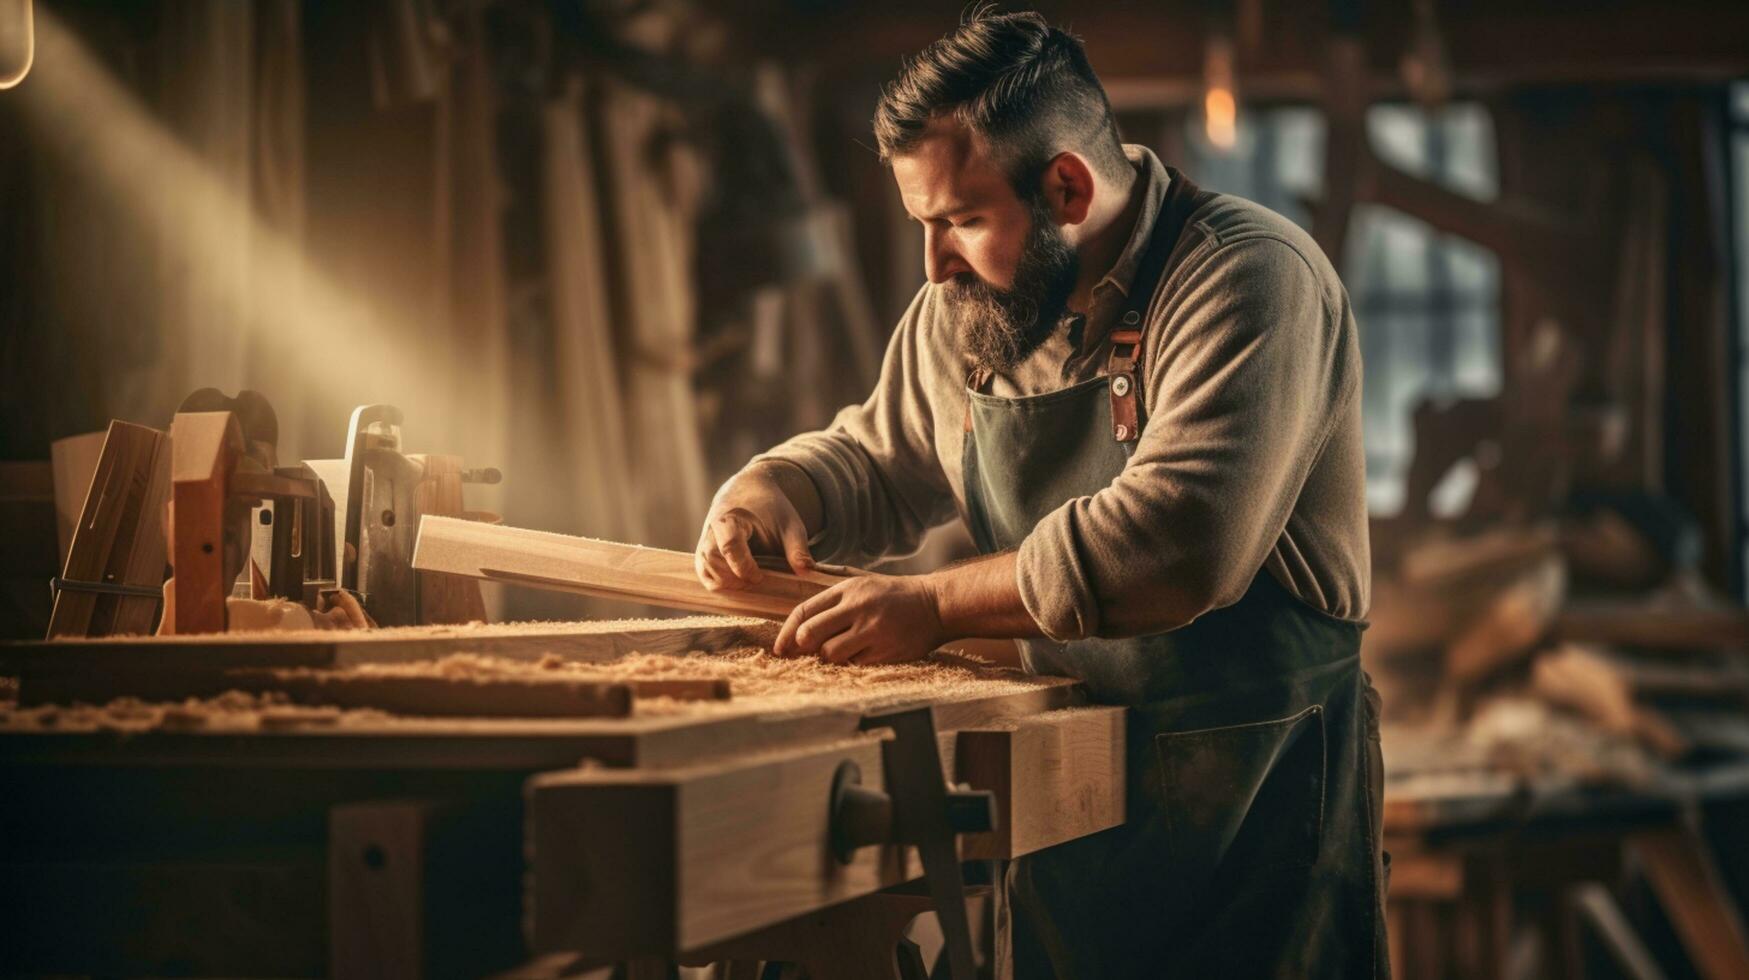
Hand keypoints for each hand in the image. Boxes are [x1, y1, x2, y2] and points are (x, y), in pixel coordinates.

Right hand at [696, 467, 814, 589]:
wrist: (749, 491)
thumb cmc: (771, 509)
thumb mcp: (789, 525)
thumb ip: (798, 549)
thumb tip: (806, 573)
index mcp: (731, 518)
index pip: (729, 546)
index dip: (743, 567)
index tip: (760, 577)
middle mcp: (711, 530)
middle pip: (711, 559)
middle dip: (732, 578)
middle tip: (755, 582)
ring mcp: (704, 542)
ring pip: (704, 570)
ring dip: (725, 584)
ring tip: (748, 584)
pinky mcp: (703, 553)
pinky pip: (704, 574)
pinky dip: (719, 585)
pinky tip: (739, 586)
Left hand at [775, 573, 944, 664]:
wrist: (935, 604)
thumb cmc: (893, 597)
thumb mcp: (862, 585)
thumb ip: (832, 601)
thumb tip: (798, 629)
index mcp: (847, 589)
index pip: (804, 611)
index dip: (787, 632)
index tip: (780, 648)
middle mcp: (857, 607)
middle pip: (810, 634)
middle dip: (802, 648)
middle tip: (805, 653)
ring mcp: (872, 630)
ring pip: (830, 654)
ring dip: (830, 658)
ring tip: (844, 650)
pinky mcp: (885, 650)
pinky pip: (855, 665)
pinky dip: (853, 664)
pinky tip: (864, 654)